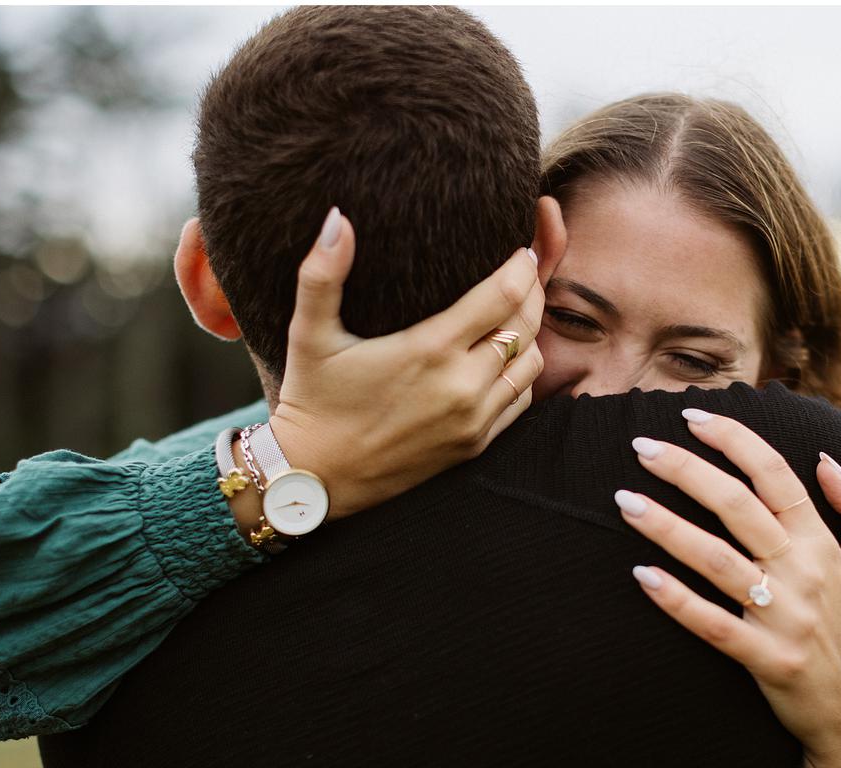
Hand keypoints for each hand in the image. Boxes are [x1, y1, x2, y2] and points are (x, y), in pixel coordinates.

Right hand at [267, 209, 544, 519]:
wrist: (315, 476)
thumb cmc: (311, 399)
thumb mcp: (308, 333)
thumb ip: (321, 274)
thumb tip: (337, 218)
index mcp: (429, 350)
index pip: (503, 294)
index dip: (522, 265)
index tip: (521, 247)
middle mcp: (461, 385)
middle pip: (526, 324)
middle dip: (532, 290)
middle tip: (525, 269)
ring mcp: (473, 418)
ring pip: (531, 362)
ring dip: (529, 333)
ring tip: (515, 310)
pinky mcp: (475, 444)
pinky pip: (521, 399)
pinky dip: (521, 373)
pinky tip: (504, 356)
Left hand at [615, 410, 840, 767]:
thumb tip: (826, 459)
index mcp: (822, 543)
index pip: (775, 476)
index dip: (734, 440)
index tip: (691, 417)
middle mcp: (803, 572)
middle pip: (737, 506)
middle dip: (685, 470)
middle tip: (639, 446)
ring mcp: (784, 617)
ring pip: (716, 560)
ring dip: (666, 527)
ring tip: (624, 502)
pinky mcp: (766, 659)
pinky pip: (712, 625)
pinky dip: (676, 601)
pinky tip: (641, 577)